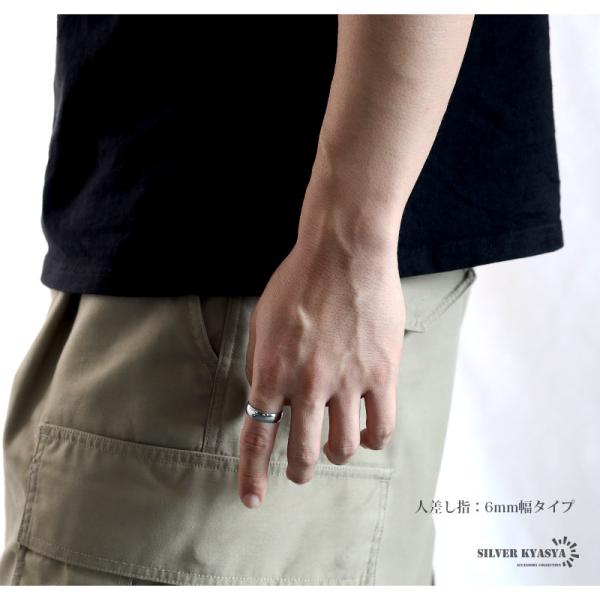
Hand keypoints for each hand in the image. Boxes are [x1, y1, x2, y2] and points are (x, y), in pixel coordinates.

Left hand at [238, 233, 404, 507]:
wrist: (345, 251)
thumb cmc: (299, 280)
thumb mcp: (262, 320)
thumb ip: (259, 363)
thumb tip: (263, 397)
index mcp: (271, 371)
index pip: (258, 437)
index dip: (253, 474)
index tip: (253, 499)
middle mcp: (307, 384)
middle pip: (303, 453)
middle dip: (298, 472)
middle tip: (299, 472)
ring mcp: (347, 382)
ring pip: (343, 448)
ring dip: (335, 455)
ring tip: (334, 448)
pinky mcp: (382, 373)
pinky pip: (382, 426)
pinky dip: (373, 439)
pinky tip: (368, 432)